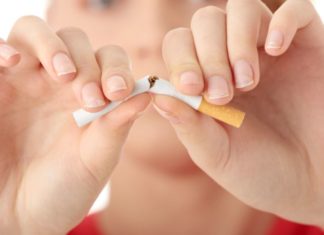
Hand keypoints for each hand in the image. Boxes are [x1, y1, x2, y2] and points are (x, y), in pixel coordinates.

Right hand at [0, 16, 149, 234]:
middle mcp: (58, 82)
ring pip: (36, 33)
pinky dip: (4, 48)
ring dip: (52, 47)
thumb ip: (118, 125)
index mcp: (89, 95)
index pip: (108, 59)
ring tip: (62, 74)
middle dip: (87, 63)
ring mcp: (25, 80)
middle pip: (75, 40)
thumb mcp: (96, 159)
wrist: (23, 214)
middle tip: (90, 98)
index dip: (116, 68)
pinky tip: (13, 60)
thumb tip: (147, 93)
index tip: (116, 92)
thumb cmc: (64, 188)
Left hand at [153, 0, 323, 226]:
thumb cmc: (260, 170)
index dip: (181, 59)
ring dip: (236, 42)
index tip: (193, 89)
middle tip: (223, 93)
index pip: (180, 45)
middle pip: (206, 21)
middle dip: (208, 55)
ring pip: (241, 8)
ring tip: (248, 82)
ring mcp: (270, 50)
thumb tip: (157, 94)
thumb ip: (187, 125)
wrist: (309, 183)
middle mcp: (234, 59)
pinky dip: (283, 21)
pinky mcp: (308, 46)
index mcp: (207, 81)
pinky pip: (297, 9)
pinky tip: (276, 50)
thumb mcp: (216, 154)